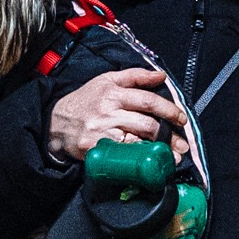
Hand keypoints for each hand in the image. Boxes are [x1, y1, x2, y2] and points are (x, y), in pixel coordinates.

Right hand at [45, 66, 179, 169]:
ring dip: (159, 151)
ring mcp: (102, 131)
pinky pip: (123, 155)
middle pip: (146, 123)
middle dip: (169, 135)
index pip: (148, 100)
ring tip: (172, 157)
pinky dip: (140, 159)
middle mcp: (108, 110)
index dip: (168, 110)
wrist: (55, 123)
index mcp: (113, 91)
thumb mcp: (106, 80)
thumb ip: (135, 76)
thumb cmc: (85, 101)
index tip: (181, 119)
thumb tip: (161, 75)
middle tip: (183, 145)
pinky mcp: (96, 148)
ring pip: (138, 141)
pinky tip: (151, 163)